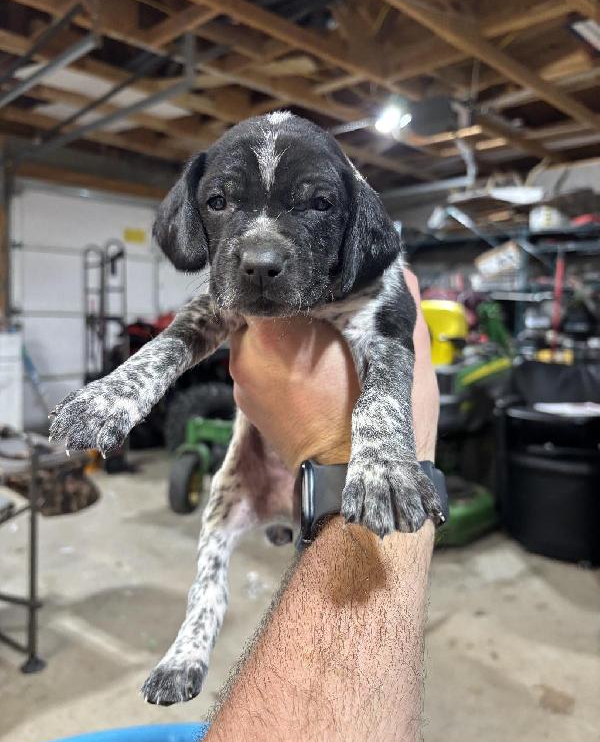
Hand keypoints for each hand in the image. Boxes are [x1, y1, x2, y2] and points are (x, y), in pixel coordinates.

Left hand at [229, 269, 438, 469]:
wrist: (344, 474)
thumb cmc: (366, 416)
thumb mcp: (392, 348)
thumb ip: (394, 300)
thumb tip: (398, 266)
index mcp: (277, 329)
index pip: (275, 284)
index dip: (299, 282)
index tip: (320, 288)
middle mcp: (249, 351)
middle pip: (265, 309)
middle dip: (292, 312)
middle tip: (325, 324)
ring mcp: (242, 380)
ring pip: (259, 339)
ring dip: (283, 340)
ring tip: (318, 355)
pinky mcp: (245, 402)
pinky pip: (258, 367)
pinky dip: (277, 366)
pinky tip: (306, 379)